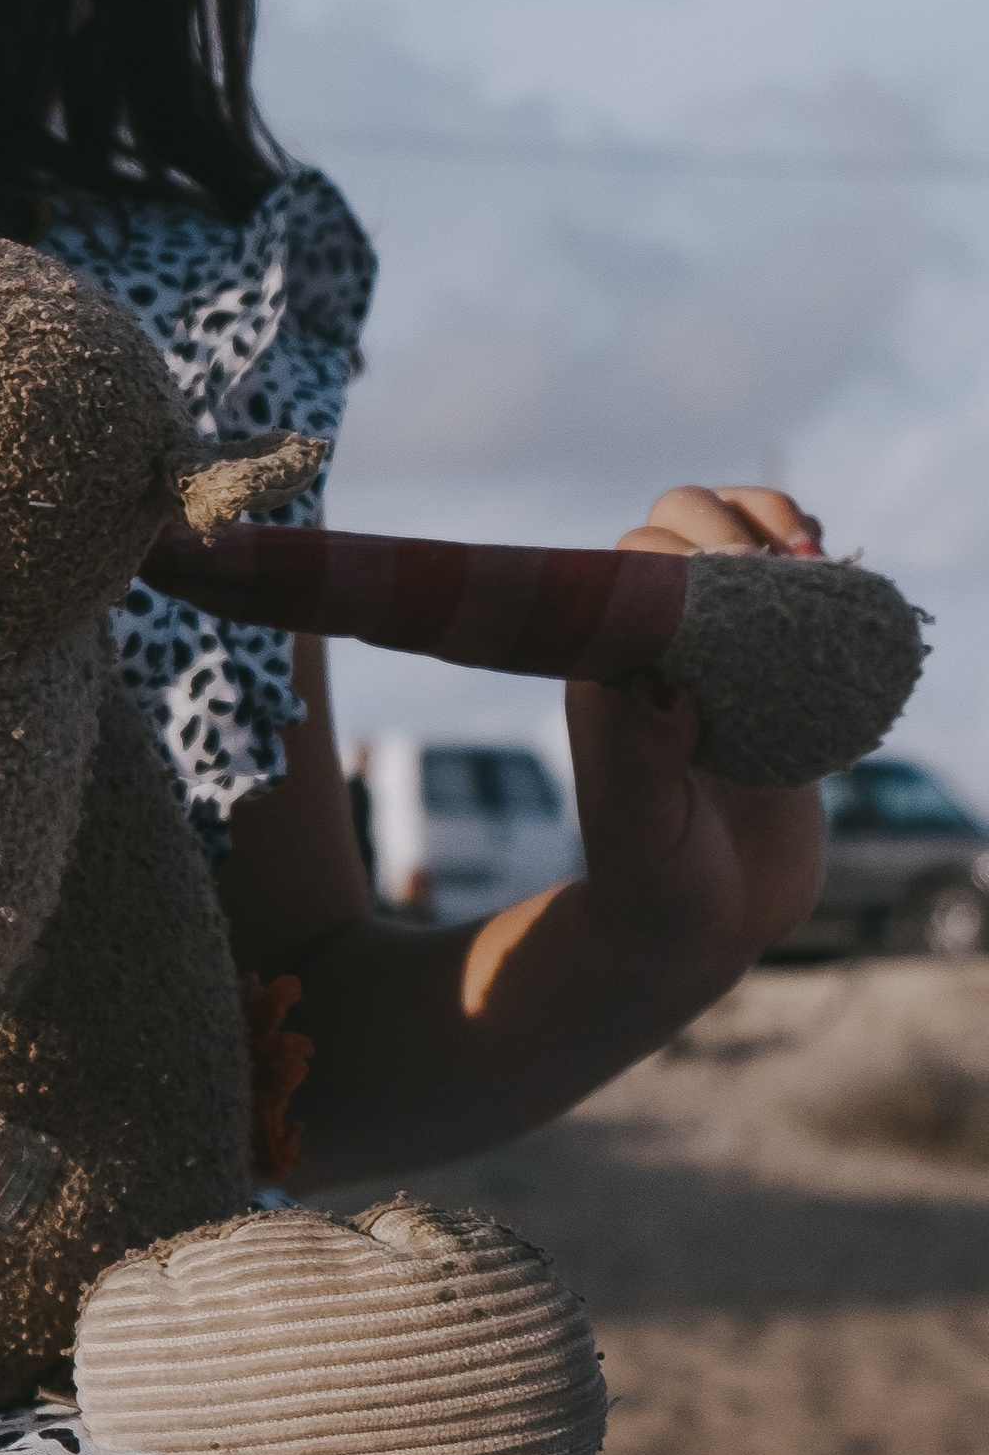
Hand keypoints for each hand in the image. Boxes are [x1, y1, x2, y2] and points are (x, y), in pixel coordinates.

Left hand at [562, 479, 827, 977]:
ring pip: (737, 557)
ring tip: (817, 555)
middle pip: (680, 534)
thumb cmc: (651, 882)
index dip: (683, 547)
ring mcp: (718, 663)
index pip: (633, 563)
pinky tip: (845, 584)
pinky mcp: (775, 688)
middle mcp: (658, 649)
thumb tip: (663, 685)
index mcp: (610, 663)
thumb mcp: (639, 823)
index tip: (737, 574)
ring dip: (776, 531)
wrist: (700, 931)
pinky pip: (793, 610)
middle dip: (732, 522)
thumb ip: (642, 755)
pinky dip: (821, 582)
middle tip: (791, 561)